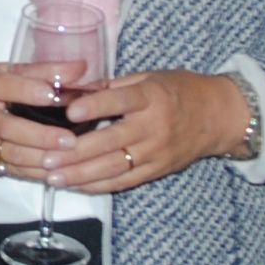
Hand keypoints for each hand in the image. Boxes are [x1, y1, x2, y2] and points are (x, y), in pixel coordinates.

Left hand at [33, 69, 257, 193]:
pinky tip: (75, 185)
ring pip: (114, 167)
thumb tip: (73, 89)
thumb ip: (112, 86)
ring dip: (81, 174)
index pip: (121, 101)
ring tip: (52, 177)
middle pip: (111, 141)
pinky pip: (124, 181)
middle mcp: (154, 126)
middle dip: (76, 152)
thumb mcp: (149, 78)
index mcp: (151, 97)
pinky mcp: (157, 170)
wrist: (219, 117)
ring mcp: (156, 152)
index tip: (70, 111)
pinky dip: (99, 185)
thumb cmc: (179, 91)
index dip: (96, 106)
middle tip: (46, 157)